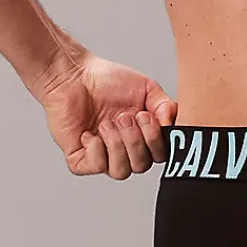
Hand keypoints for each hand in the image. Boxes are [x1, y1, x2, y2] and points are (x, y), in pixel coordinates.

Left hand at [36, 49, 177, 176]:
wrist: (74, 75)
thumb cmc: (107, 80)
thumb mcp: (147, 88)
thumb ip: (166, 106)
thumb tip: (172, 127)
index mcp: (142, 137)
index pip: (159, 156)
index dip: (156, 141)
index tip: (145, 116)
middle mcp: (124, 150)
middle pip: (141, 166)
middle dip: (135, 140)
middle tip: (124, 117)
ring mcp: (102, 156)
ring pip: (120, 172)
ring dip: (117, 146)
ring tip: (107, 123)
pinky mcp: (80, 159)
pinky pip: (96, 167)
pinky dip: (96, 149)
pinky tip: (89, 132)